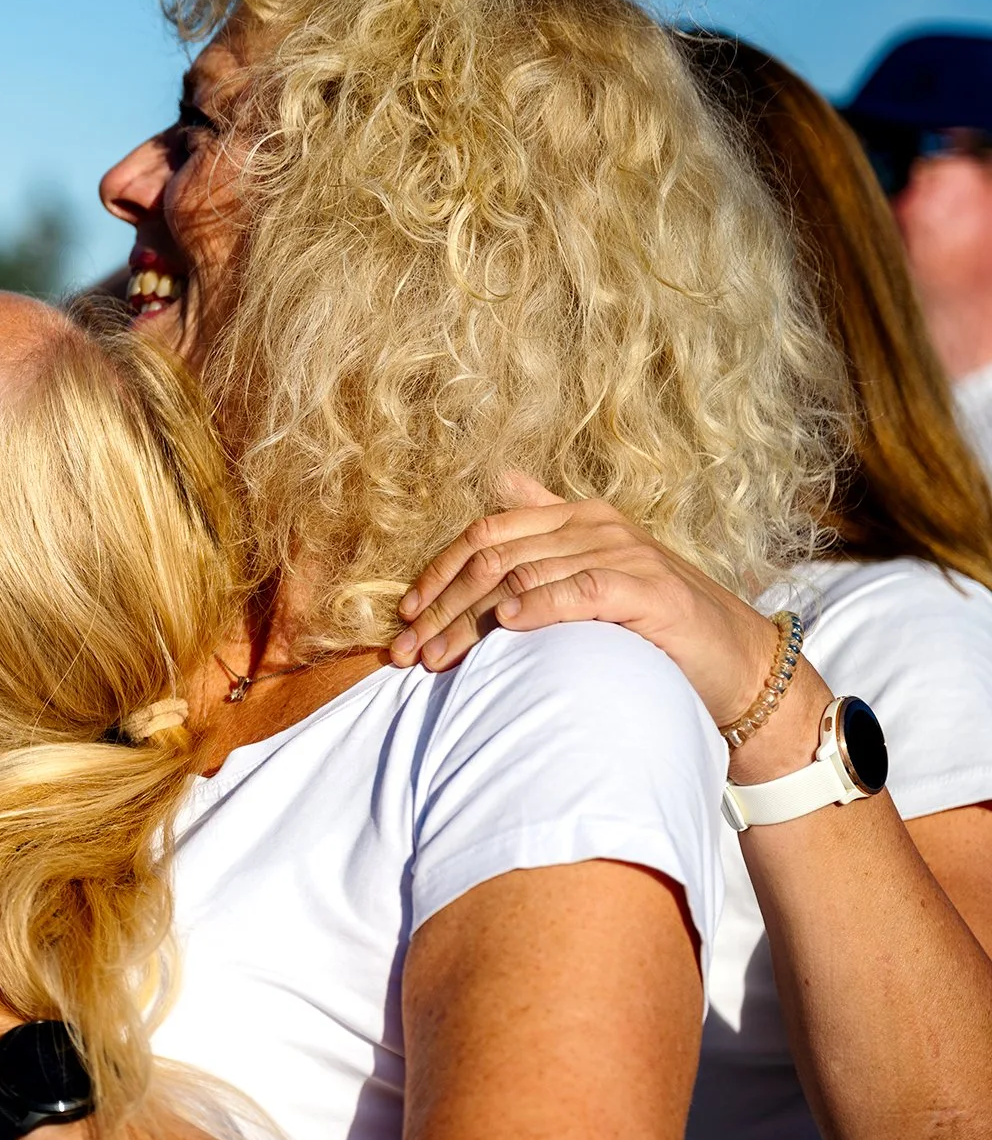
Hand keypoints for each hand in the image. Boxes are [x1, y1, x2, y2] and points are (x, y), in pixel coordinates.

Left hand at [393, 473, 785, 734]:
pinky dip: (539, 608)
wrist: (735, 660)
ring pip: (524, 578)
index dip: (438, 573)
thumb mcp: (596, 567)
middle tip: (408, 651)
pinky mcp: (647, 590)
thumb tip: (505, 479)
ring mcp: (623, 554)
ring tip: (438, 659)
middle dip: (443, 607)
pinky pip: (579, 591)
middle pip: (494, 559)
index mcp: (575, 518)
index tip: (405, 615)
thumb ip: (550, 526)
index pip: (485, 535)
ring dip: (472, 623)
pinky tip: (508, 629)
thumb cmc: (654, 621)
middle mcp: (595, 527)